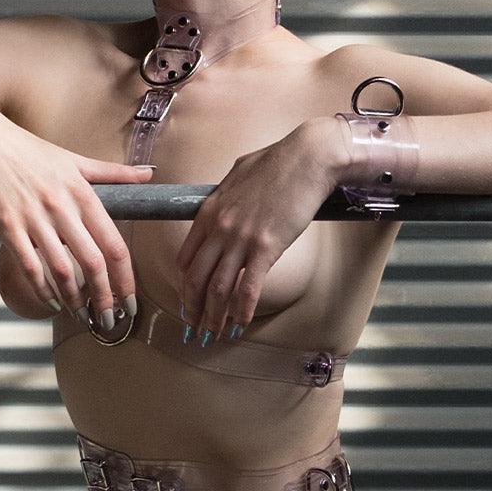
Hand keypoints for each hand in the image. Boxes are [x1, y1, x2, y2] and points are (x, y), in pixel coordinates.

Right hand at [0, 101, 153, 324]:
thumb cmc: (27, 150)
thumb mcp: (74, 159)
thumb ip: (113, 173)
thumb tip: (148, 174)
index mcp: (82, 192)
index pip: (114, 243)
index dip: (126, 278)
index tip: (131, 300)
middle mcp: (61, 207)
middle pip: (93, 262)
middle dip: (105, 297)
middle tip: (109, 319)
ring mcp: (33, 218)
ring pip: (61, 269)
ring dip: (74, 299)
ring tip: (82, 316)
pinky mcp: (6, 226)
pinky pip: (29, 266)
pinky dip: (42, 290)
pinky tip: (51, 303)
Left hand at [175, 116, 344, 342]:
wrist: (306, 158)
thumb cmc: (277, 162)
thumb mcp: (237, 175)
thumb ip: (224, 196)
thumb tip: (222, 204)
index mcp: (209, 211)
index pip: (186, 257)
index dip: (184, 284)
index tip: (188, 299)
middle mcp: (220, 228)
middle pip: (196, 278)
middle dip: (192, 308)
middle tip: (194, 326)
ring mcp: (241, 239)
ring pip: (218, 288)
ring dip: (214, 316)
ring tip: (214, 333)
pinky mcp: (267, 247)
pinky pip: (248, 287)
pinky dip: (242, 310)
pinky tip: (241, 323)